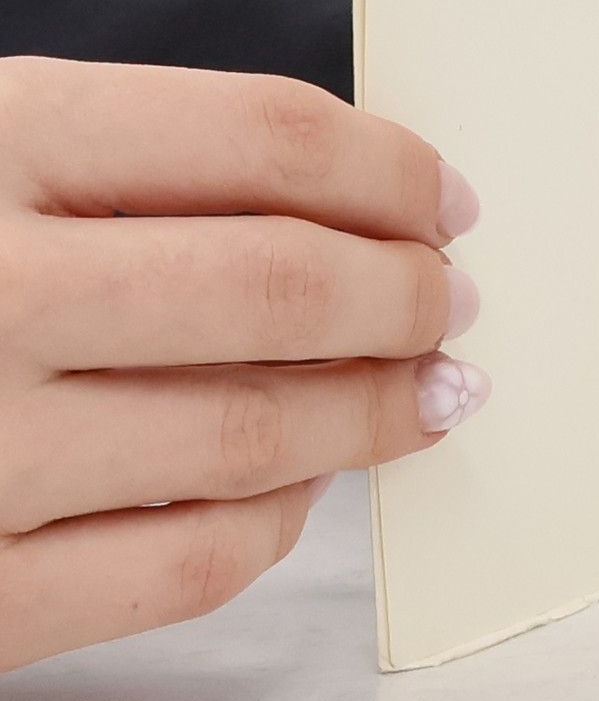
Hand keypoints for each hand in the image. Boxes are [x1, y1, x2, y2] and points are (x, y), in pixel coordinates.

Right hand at [0, 58, 487, 671]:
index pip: (266, 135)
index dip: (392, 169)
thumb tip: (380, 212)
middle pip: (280, 287)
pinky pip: (186, 565)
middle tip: (451, 302)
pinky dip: (280, 520)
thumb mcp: (1, 143)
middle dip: (406, 296)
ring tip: (424, 391)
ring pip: (256, 433)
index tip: (449, 201)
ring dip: (376, 411)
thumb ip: (158, 162)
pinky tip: (306, 482)